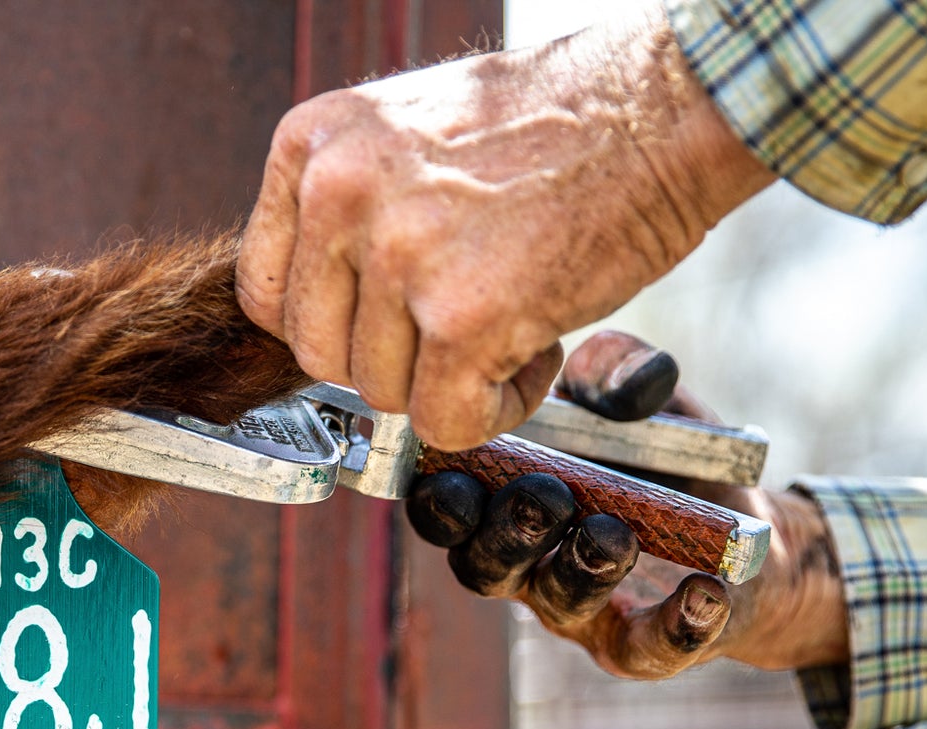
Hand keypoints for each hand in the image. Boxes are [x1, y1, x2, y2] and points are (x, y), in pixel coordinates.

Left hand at [236, 1, 771, 451]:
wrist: (662, 110)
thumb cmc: (552, 126)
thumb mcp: (406, 133)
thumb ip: (347, 210)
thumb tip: (320, 306)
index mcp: (314, 144)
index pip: (264, 291)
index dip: (328, 324)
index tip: (381, 323)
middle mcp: (339, 193)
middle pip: (320, 352)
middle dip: (389, 358)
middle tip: (460, 323)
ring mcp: (399, 255)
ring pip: (381, 392)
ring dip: (449, 381)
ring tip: (512, 318)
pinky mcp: (462, 318)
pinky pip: (444, 420)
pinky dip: (493, 409)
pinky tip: (536, 352)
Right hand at [405, 331, 849, 677]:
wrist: (748, 527)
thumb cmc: (664, 459)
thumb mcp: (643, 400)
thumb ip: (614, 368)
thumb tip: (600, 375)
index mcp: (503, 502)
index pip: (447, 510)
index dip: (440, 501)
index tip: (456, 476)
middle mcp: (527, 565)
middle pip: (485, 566)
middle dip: (507, 533)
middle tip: (547, 497)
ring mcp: (582, 611)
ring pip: (559, 603)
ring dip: (581, 569)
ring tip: (615, 536)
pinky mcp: (645, 645)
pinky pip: (651, 648)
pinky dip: (677, 624)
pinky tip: (704, 593)